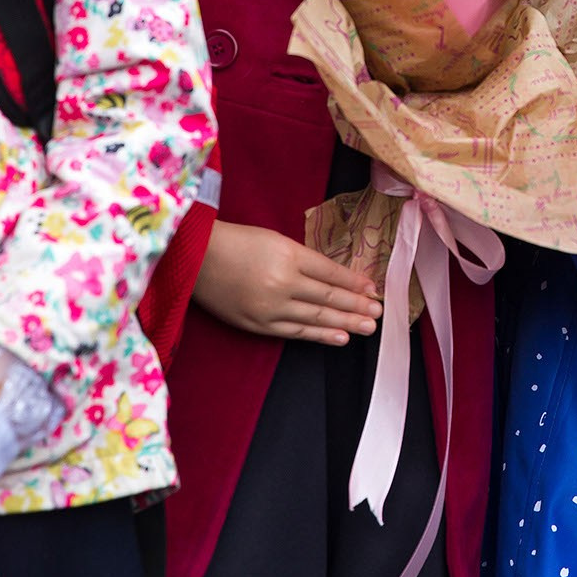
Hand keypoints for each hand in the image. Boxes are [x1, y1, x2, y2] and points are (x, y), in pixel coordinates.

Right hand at [192, 220, 381, 344]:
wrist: (197, 258)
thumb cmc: (237, 242)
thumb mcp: (275, 239)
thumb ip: (303, 259)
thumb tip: (335, 278)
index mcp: (288, 255)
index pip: (331, 272)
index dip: (355, 282)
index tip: (374, 289)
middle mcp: (282, 283)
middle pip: (328, 298)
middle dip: (357, 306)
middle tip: (380, 312)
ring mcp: (270, 306)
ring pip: (316, 318)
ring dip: (345, 323)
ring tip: (368, 327)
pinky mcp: (257, 324)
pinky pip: (295, 332)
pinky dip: (319, 335)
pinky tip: (339, 337)